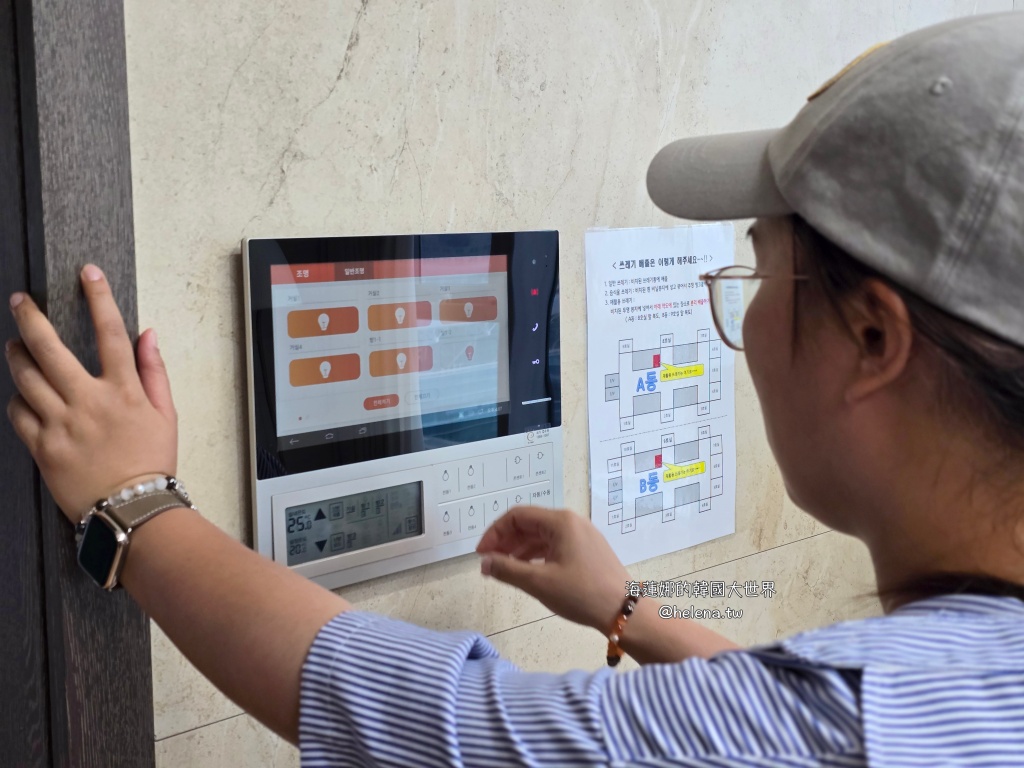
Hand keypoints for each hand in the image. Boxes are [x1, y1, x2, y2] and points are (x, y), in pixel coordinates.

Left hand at [5, 265, 176, 521]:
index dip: (98, 298)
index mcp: (124, 391)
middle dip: (31, 318)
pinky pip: (18, 414)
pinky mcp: (42, 448)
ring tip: (14, 345)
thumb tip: (147, 334)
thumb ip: (154, 371)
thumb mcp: (166, 414)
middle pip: (50, 349)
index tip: (88, 273)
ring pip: (26, 378)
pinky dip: (18, 400)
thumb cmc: (151, 463)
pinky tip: (23, 395)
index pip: (110, 332)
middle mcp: (89, 402)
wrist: (132, 511)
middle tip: (21, 301)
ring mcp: (62, 425)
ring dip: (16, 355)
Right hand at [476, 506, 630, 631]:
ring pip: (542, 535)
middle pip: (530, 523)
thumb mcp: (539, 582)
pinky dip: (537, 555)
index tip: (481, 554)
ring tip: (505, 568)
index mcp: (560, 522)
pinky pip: (556, 545)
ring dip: (520, 549)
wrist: (624, 611)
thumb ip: (507, 569)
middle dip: (506, 541)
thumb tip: (484, 562)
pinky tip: (528, 570)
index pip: (517, 516)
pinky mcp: (588, 550)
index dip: (495, 533)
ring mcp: (582, 535)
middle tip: (490, 562)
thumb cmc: (581, 594)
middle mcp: (572, 522)